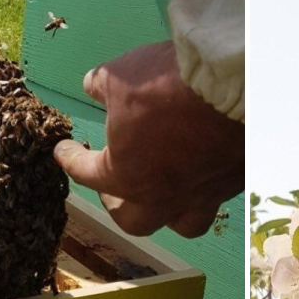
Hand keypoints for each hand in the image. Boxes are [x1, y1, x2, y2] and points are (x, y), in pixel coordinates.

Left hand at [54, 41, 243, 238]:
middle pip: (133, 220)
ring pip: (181, 224)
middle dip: (117, 204)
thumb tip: (94, 86)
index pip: (87, 173)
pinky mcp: (235, 182)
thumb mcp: (120, 75)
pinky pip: (215, 197)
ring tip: (160, 194)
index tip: (63, 153)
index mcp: (125, 176)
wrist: (234, 86)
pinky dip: (202, 186)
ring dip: (165, 212)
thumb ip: (101, 86)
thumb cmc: (168, 85)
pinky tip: (200, 168)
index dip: (71, 160)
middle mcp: (163, 197)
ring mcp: (203, 194)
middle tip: (110, 187)